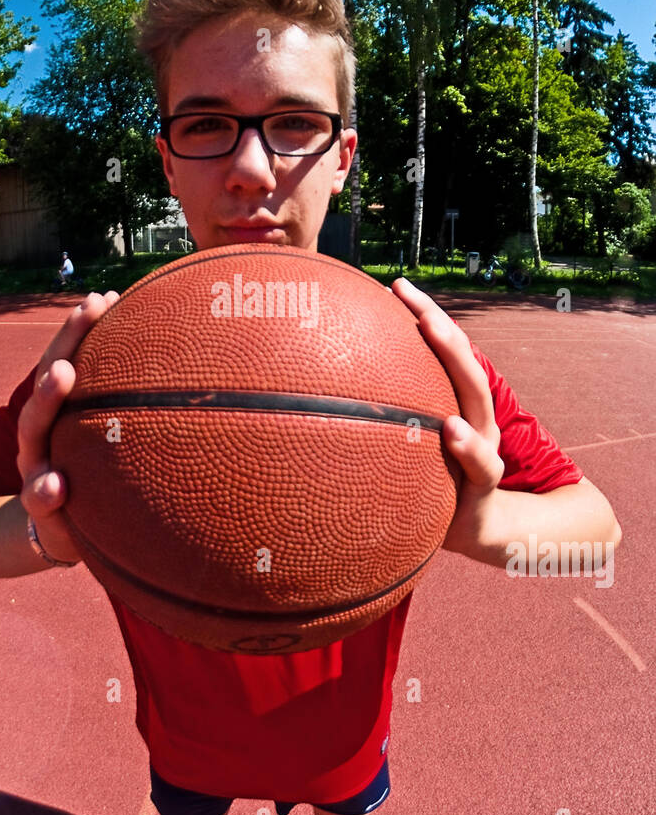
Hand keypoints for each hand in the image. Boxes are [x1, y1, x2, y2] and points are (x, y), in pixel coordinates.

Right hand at [17, 290, 119, 562]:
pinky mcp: (40, 507)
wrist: (59, 532)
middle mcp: (45, 431)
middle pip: (50, 378)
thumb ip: (134, 411)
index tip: (107, 297)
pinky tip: (56, 484)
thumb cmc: (97, 477)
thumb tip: (194, 366)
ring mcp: (37, 464)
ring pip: (34, 429)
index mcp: (63, 412)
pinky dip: (45, 489)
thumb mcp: (112, 442)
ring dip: (47, 399)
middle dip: (68, 340)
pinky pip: (39, 498)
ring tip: (63, 373)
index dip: (83, 327)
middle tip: (88, 309)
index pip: (70, 358)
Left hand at [391, 277, 504, 556]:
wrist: (481, 530)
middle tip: (409, 294)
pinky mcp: (486, 484)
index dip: (423, 315)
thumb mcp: (415, 448)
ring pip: (477, 399)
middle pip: (461, 362)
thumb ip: (388, 421)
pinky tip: (451, 429)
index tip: (393, 284)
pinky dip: (468, 445)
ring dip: (456, 362)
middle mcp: (475, 417)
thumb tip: (328, 396)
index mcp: (458, 405)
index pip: (444, 352)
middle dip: (437, 324)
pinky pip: (482, 464)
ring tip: (432, 329)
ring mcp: (485, 447)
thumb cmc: (437, 481)